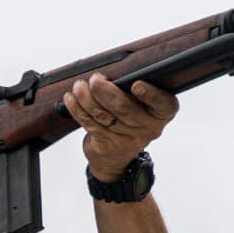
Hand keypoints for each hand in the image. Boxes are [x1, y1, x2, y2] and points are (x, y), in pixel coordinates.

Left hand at [62, 74, 178, 180]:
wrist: (117, 159)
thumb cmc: (129, 120)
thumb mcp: (140, 105)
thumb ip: (132, 90)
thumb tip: (109, 73)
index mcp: (162, 113)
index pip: (162, 103)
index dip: (150, 94)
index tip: (136, 85)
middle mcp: (149, 128)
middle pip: (124, 107)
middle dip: (104, 90)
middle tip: (95, 79)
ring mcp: (128, 139)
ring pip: (103, 114)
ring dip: (86, 98)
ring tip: (79, 86)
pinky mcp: (108, 145)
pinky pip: (90, 123)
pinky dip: (77, 109)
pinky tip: (71, 99)